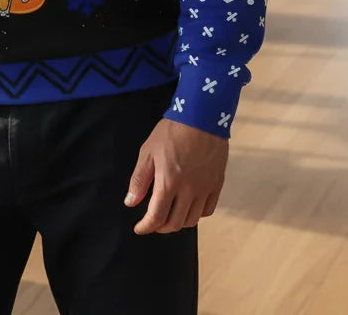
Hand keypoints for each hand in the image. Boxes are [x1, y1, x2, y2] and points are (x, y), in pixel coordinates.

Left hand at [124, 118, 227, 234]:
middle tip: (153, 222)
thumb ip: (139, 179)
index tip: (139, 228)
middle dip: (161, 227)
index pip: (156, 217)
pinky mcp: (217, 184)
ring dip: (178, 222)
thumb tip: (131, 203)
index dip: (146, 227)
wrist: (201, 118)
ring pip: (192, 220)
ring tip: (169, 214)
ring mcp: (205, 189)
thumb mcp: (148, 151)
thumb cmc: (171, 132)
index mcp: (168, 183)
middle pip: (175, 223)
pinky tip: (189, 207)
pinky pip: (208, 210)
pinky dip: (197, 214)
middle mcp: (188, 191)